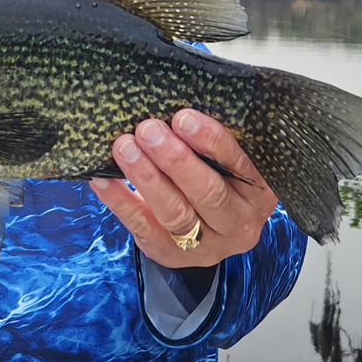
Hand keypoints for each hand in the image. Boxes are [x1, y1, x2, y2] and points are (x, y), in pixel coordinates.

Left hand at [89, 109, 276, 270]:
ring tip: (124, 148)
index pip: (239, 164)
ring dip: (147, 177)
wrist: (207, 233)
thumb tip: (173, 108)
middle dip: (175, 159)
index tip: (183, 117)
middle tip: (148, 129)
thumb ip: (210, 143)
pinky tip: (103, 180)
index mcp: (258, 193)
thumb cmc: (215, 180)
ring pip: (176, 212)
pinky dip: (120, 201)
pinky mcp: (171, 253)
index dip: (211, 140)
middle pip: (208, 192)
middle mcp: (238, 222)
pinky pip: (143, 226)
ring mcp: (206, 245)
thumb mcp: (227, 164)